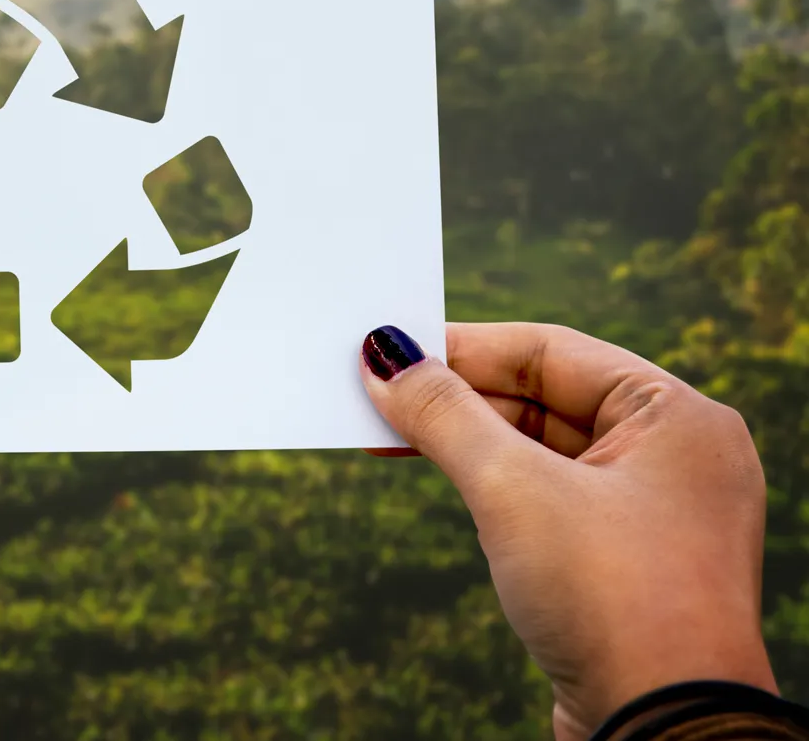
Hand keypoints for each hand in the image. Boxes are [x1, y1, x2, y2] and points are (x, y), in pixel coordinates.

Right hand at [360, 322, 775, 740]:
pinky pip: (548, 499)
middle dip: (456, 399)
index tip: (387, 349)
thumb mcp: (512, 490)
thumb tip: (384, 357)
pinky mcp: (625, 564)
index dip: (461, 348)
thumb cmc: (612, 599)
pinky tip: (443, 485)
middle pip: (541, 398)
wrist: (663, 735)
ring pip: (539, 451)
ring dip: (466, 444)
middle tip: (374, 395)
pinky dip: (492, 488)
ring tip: (388, 436)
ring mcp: (653, 513)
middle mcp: (674, 455)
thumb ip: (444, 414)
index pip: (549, 350)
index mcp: (677, 416)